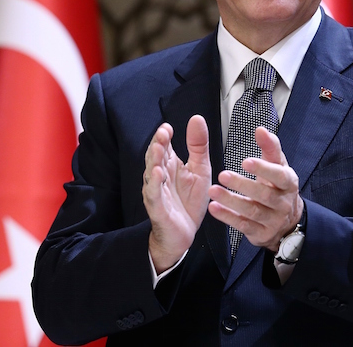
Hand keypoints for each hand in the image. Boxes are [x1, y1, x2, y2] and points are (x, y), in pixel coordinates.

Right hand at [143, 115, 210, 272]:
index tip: (168, 127)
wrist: (184, 234)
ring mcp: (157, 191)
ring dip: (154, 160)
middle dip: (158, 144)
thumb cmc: (189, 201)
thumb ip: (198, 145)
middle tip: (163, 132)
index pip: (164, 146)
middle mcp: (161, 176)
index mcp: (170, 165)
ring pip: (152, 173)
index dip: (164, 136)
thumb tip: (197, 118)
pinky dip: (155, 185)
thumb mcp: (200, 169)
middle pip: (155, 156)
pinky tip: (157, 174)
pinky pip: (154, 195)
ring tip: (159, 148)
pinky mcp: (158, 208)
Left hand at [208, 126, 303, 251]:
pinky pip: (243, 225)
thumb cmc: (278, 187)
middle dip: (242, 185)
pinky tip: (214, 208)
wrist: (287, 221)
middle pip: (264, 194)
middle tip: (223, 174)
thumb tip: (261, 130)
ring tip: (213, 190)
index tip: (246, 161)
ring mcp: (273, 220)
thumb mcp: (278, 166)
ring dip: (231, 201)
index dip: (263, 169)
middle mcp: (282, 203)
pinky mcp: (261, 234)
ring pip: (252, 211)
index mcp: (288, 183)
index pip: (279, 175)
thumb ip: (270, 147)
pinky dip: (228, 217)